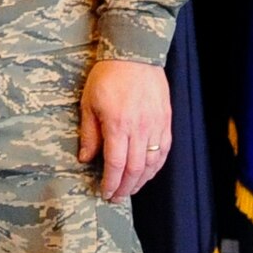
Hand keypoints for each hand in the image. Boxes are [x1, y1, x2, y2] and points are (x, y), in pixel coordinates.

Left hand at [77, 59, 170, 201]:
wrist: (135, 55)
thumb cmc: (108, 76)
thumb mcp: (89, 103)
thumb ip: (89, 134)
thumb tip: (86, 159)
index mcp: (118, 124)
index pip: (116, 163)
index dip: (111, 182)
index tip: (105, 192)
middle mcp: (140, 128)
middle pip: (135, 168)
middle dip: (125, 187)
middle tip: (116, 198)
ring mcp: (156, 125)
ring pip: (152, 162)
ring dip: (141, 181)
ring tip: (131, 190)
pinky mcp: (166, 120)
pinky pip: (164, 150)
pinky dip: (156, 166)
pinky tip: (148, 173)